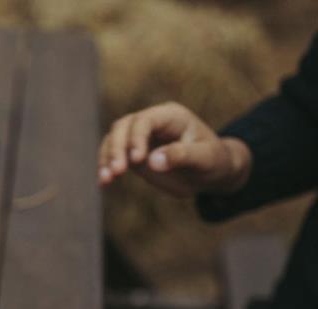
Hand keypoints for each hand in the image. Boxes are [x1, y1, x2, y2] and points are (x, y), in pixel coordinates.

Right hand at [97, 102, 251, 196]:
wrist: (211, 173)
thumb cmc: (214, 161)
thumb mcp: (205, 159)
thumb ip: (181, 156)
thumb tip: (152, 161)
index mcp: (171, 116)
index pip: (145, 120)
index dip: (136, 137)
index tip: (136, 160)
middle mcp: (151, 122)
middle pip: (123, 127)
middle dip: (117, 148)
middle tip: (117, 172)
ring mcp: (140, 137)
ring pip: (113, 139)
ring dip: (106, 159)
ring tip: (106, 180)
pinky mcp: (133, 154)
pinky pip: (113, 156)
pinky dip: (105, 168)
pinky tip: (103, 183)